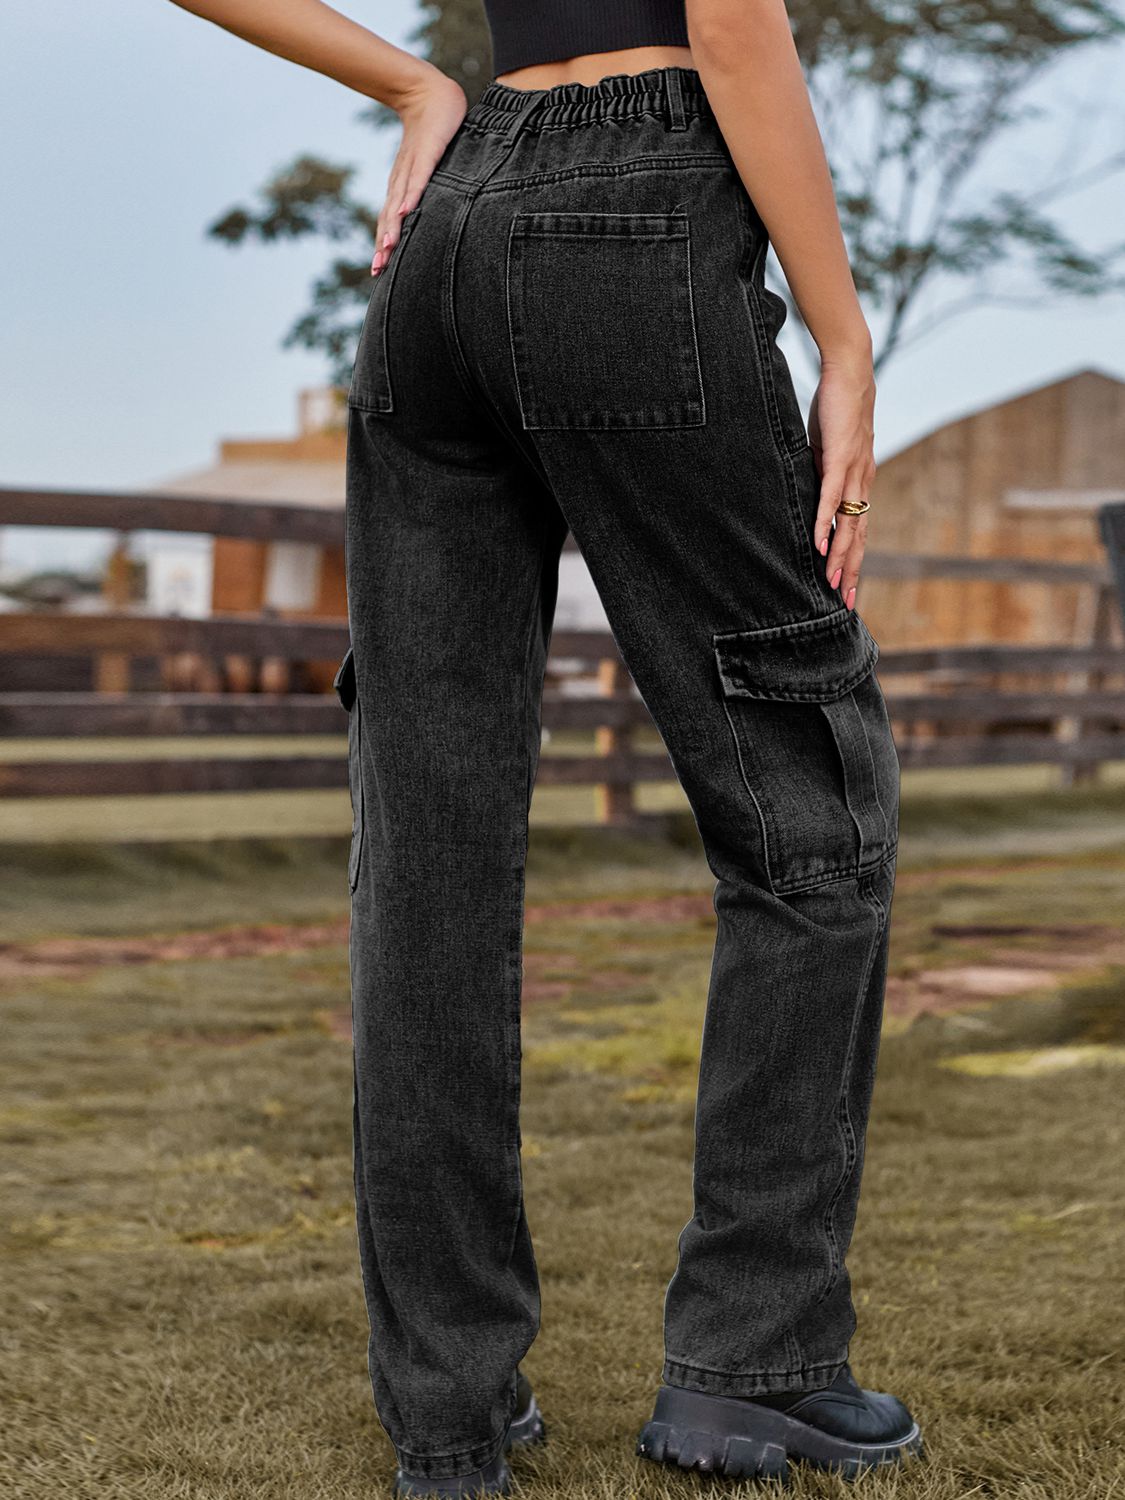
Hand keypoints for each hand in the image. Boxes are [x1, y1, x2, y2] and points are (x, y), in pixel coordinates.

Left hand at [371, 67, 465, 274]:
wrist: (428, 91)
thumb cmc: (431, 131)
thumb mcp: (427, 165)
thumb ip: (426, 188)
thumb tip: (427, 213)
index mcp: (402, 185)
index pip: (391, 220)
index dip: (384, 244)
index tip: (378, 271)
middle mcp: (402, 179)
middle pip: (390, 217)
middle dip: (384, 244)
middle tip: (377, 269)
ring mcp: (413, 166)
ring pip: (400, 200)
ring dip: (393, 225)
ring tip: (387, 248)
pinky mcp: (426, 152)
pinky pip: (418, 177)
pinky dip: (411, 195)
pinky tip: (405, 211)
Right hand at [807, 353, 876, 610]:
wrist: (851, 372)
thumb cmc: (837, 407)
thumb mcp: (826, 449)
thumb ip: (821, 473)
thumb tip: (807, 491)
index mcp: (858, 482)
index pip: (858, 529)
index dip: (853, 559)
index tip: (846, 588)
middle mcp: (862, 482)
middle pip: (859, 535)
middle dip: (852, 570)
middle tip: (845, 602)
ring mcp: (854, 471)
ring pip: (849, 523)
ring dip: (841, 555)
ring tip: (833, 582)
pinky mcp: (841, 457)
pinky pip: (832, 497)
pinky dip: (827, 521)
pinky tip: (822, 543)